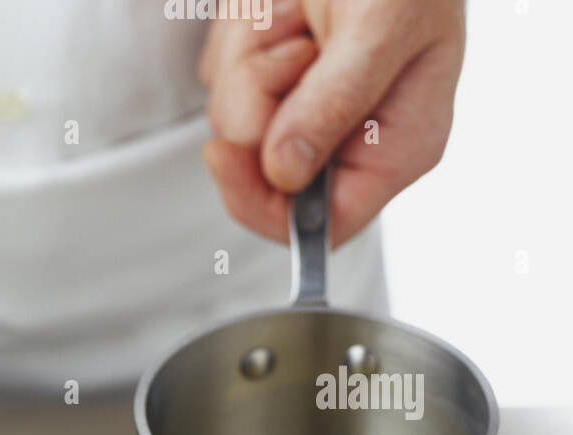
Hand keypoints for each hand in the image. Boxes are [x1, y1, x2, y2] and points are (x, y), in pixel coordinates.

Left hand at [199, 0, 465, 245]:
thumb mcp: (382, 26)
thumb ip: (335, 103)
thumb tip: (286, 172)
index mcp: (398, 146)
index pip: (326, 225)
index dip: (267, 208)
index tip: (228, 157)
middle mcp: (351, 139)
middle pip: (264, 175)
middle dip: (259, 106)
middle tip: (295, 43)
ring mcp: (307, 111)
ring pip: (237, 126)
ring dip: (249, 61)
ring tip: (295, 15)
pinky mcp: (273, 81)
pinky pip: (224, 82)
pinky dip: (239, 39)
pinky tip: (279, 9)